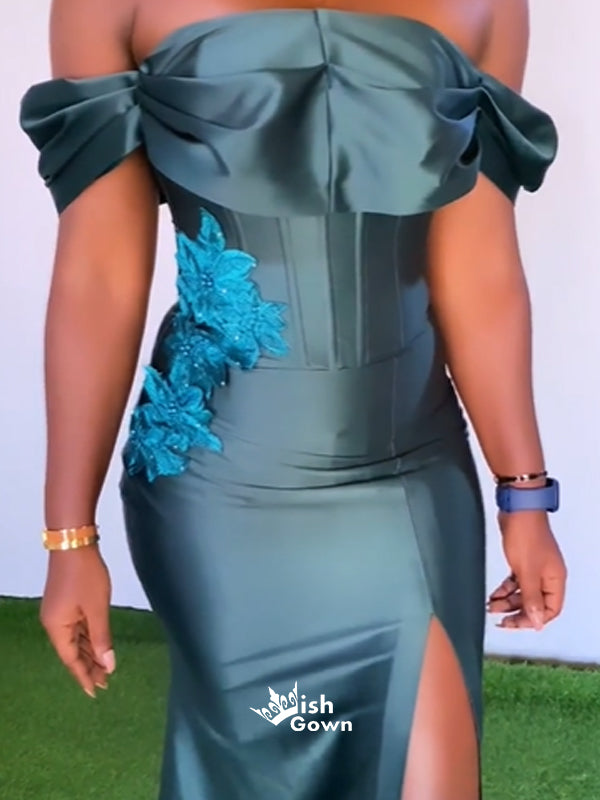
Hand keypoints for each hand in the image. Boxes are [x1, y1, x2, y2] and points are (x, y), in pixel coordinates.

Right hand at [40, 544, 114, 696]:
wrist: (74, 544)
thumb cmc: (86, 576)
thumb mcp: (97, 609)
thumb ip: (102, 638)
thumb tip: (108, 665)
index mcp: (57, 628)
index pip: (71, 659)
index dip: (84, 676)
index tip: (95, 692)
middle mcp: (54, 623)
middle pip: (72, 651)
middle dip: (89, 666)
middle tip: (105, 682)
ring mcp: (59, 612)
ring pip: (76, 639)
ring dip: (90, 652)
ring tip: (105, 668)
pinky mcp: (66, 602)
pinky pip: (77, 627)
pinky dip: (88, 637)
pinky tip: (98, 645)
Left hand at [487, 510, 566, 630]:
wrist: (517, 509)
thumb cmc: (526, 535)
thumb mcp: (526, 571)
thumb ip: (531, 598)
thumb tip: (538, 622)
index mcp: (554, 580)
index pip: (550, 610)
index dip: (533, 620)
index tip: (514, 623)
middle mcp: (547, 576)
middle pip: (535, 603)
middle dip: (517, 612)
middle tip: (499, 619)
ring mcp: (534, 568)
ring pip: (523, 593)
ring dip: (508, 601)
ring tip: (491, 606)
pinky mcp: (522, 560)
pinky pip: (515, 582)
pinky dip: (505, 589)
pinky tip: (493, 594)